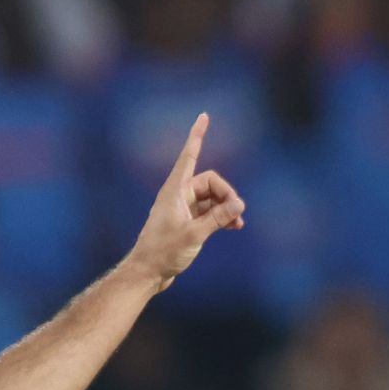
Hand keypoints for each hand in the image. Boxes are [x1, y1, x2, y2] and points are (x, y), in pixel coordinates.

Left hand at [124, 113, 245, 289]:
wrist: (148, 273)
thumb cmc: (164, 252)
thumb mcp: (194, 234)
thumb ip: (218, 218)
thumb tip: (240, 204)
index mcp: (174, 191)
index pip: (189, 156)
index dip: (197, 136)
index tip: (203, 116)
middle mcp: (178, 196)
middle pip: (211, 182)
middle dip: (226, 194)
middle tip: (237, 213)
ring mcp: (183, 208)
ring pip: (212, 198)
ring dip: (227, 207)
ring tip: (238, 223)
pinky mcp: (187, 221)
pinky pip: (209, 211)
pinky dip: (221, 216)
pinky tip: (234, 227)